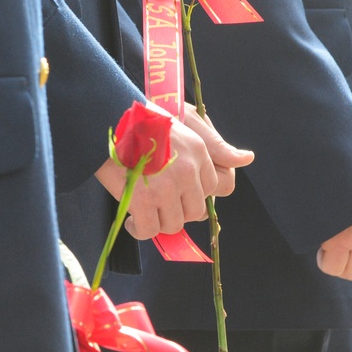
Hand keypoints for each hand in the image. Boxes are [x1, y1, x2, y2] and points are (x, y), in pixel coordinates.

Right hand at [95, 105, 250, 239]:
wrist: (104, 121)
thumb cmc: (139, 121)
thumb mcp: (182, 123)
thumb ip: (214, 145)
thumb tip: (247, 158)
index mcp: (198, 150)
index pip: (215, 187)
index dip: (195, 193)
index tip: (178, 191)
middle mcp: (188, 170)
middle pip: (197, 211)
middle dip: (178, 210)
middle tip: (158, 201)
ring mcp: (166, 187)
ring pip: (175, 223)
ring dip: (159, 221)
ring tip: (143, 207)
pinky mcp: (143, 201)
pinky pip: (149, 231)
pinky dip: (140, 230)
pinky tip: (132, 219)